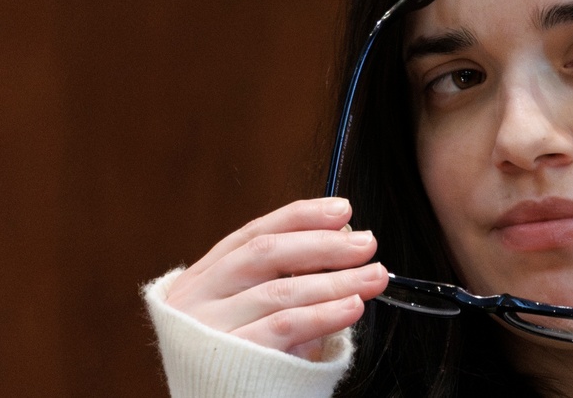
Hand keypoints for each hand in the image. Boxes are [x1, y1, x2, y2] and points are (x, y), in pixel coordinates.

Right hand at [164, 197, 388, 360]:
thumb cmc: (234, 360)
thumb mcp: (248, 312)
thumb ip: (282, 280)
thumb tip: (341, 245)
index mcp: (204, 276)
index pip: (255, 232)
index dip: (302, 217)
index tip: (342, 211)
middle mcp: (200, 296)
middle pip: (267, 253)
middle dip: (324, 245)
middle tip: (366, 243)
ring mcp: (210, 327)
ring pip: (281, 291)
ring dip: (336, 281)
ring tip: (373, 276)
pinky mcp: (232, 358)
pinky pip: (284, 328)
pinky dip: (323, 314)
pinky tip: (351, 307)